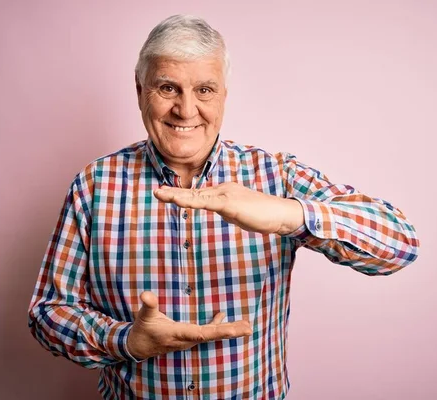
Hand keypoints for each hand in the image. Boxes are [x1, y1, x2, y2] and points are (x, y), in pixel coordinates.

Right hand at [126, 291, 251, 359]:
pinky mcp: (190, 336)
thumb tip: (146, 294)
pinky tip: (225, 315)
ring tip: (247, 326)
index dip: (211, 331)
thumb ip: (148, 305)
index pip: (196, 333)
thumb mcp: (144, 316)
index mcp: (176, 333)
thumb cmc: (143, 330)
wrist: (139, 347)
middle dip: (230, 331)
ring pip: (213, 333)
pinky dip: (218, 324)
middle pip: (211, 334)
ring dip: (230, 329)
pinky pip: (208, 331)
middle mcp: (187, 339)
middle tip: (248, 328)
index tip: (227, 331)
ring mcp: (190, 339)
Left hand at [153, 182, 304, 234]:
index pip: (199, 194)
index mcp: (224, 192)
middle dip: (174, 193)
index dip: (182, 195)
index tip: (166, 195)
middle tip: (156, 193)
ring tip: (160, 194)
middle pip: (194, 192)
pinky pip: (206, 202)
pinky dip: (191, 201)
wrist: (280, 213)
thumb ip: (227, 210)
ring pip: (197, 196)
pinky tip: (179, 201)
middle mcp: (222, 190)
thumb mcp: (239, 213)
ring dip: (177, 196)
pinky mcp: (229, 203)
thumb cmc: (262, 215)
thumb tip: (220, 211)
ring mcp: (225, 194)